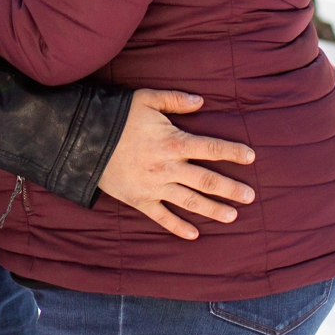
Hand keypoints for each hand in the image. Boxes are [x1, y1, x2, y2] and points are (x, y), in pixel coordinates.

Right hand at [98, 89, 256, 239]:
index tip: (251, 157)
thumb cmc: (116, 117)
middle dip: (230, 189)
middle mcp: (168, 167)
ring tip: (232, 216)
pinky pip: (162, 217)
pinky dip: (178, 227)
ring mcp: (154, 187)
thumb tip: (201, 101)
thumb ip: (175, 100)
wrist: (83, 141)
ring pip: (190, 201)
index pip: (210, 148)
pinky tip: (194, 235)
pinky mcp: (139, 200)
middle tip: (250, 196)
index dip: (232, 152)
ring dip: (213, 209)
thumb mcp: (145, 100)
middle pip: (206, 180)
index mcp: (173, 142)